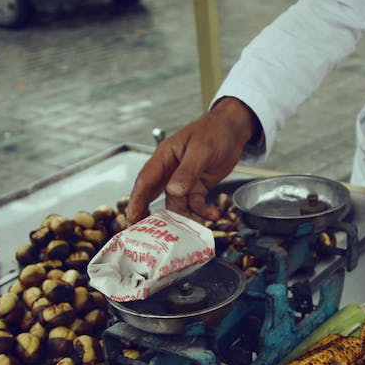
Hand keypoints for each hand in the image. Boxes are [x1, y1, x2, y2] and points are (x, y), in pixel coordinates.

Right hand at [125, 97, 260, 223]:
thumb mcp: (200, 150)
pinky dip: (203, 211)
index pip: (145, 180)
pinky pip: (196, 204)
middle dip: (149, 214)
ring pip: (177, 203)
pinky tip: (214, 215)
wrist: (233, 130)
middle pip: (154, 195)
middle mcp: (170, 170)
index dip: (137, 199)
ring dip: (183, 217)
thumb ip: (186, 172)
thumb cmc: (213, 131)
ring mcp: (184, 180)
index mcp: (164, 157)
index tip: (132, 217)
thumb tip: (173, 192)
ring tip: (191, 229)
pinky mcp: (197, 187)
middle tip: (145, 234)